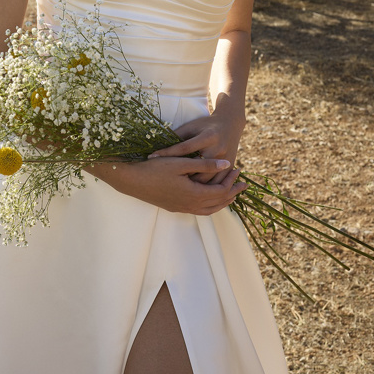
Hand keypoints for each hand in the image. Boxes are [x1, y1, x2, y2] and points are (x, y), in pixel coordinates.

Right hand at [86, 154, 243, 215]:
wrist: (131, 180)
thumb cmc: (155, 167)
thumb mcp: (182, 162)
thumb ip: (206, 164)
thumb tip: (227, 164)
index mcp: (194, 194)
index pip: (221, 191)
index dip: (231, 181)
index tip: (238, 169)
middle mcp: (190, 205)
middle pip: (218, 203)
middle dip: (232, 192)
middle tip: (242, 183)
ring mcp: (182, 208)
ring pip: (210, 210)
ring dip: (223, 201)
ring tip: (231, 192)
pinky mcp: (175, 208)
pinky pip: (200, 210)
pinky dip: (211, 205)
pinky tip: (211, 197)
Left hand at [147, 112, 246, 191]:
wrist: (230, 125)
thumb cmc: (206, 125)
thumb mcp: (192, 126)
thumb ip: (177, 136)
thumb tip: (158, 143)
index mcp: (208, 137)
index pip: (184, 147)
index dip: (168, 152)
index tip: (152, 157)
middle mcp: (218, 149)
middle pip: (197, 168)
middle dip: (180, 175)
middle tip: (162, 181)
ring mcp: (226, 160)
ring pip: (207, 180)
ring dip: (192, 186)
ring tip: (175, 190)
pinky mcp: (229, 168)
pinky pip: (216, 183)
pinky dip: (204, 189)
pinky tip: (191, 191)